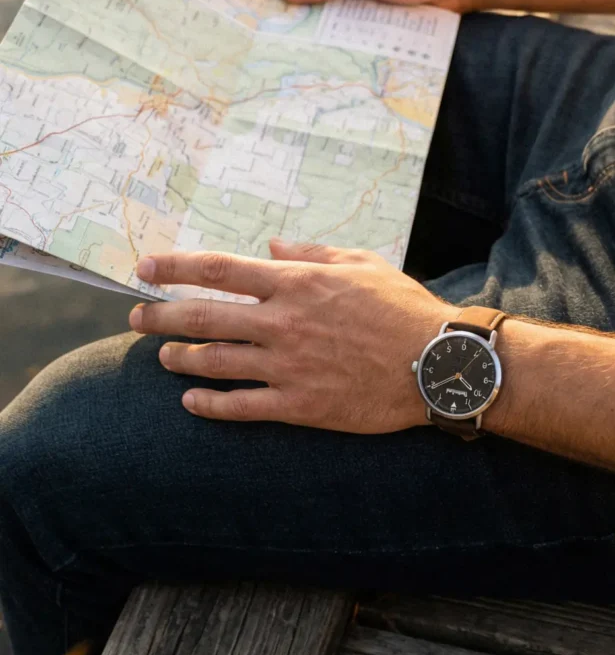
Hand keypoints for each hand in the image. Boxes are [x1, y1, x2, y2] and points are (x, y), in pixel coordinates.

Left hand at [128, 241, 456, 432]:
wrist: (438, 364)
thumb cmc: (404, 309)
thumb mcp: (362, 264)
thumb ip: (311, 252)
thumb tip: (271, 247)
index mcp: (297, 283)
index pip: (219, 270)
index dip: (174, 268)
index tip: (145, 269)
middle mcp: (283, 323)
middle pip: (203, 316)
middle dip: (160, 317)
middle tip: (136, 318)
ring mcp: (288, 366)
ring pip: (214, 361)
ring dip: (180, 358)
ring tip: (163, 357)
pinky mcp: (300, 405)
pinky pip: (241, 406)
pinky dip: (210, 405)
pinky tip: (191, 402)